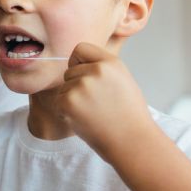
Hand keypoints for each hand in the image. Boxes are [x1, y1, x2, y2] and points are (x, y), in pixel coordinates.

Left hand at [56, 42, 153, 158]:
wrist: (132, 142)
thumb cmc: (128, 114)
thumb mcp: (122, 79)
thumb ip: (102, 67)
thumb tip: (78, 61)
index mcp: (110, 62)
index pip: (80, 48)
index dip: (79, 62)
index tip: (86, 75)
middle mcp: (95, 71)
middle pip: (70, 70)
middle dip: (77, 85)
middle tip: (96, 103)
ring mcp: (80, 86)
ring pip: (64, 87)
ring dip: (72, 100)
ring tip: (93, 112)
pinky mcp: (68, 102)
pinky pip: (58, 101)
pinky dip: (66, 112)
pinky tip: (85, 119)